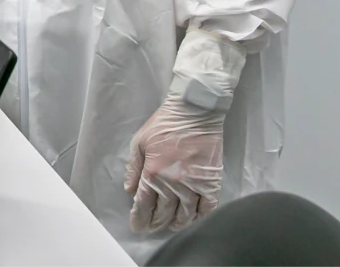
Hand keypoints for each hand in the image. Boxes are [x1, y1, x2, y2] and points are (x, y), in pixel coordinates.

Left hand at [124, 97, 226, 232]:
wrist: (194, 112)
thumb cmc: (164, 124)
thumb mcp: (139, 142)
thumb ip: (133, 168)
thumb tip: (129, 190)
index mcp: (152, 173)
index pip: (144, 204)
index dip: (139, 219)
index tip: (137, 226)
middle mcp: (173, 183)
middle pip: (163, 213)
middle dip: (155, 223)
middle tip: (151, 228)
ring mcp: (194, 184)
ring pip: (185, 214)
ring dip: (177, 224)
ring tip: (171, 226)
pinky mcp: (211, 182)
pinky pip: (207, 207)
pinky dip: (200, 217)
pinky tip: (194, 219)